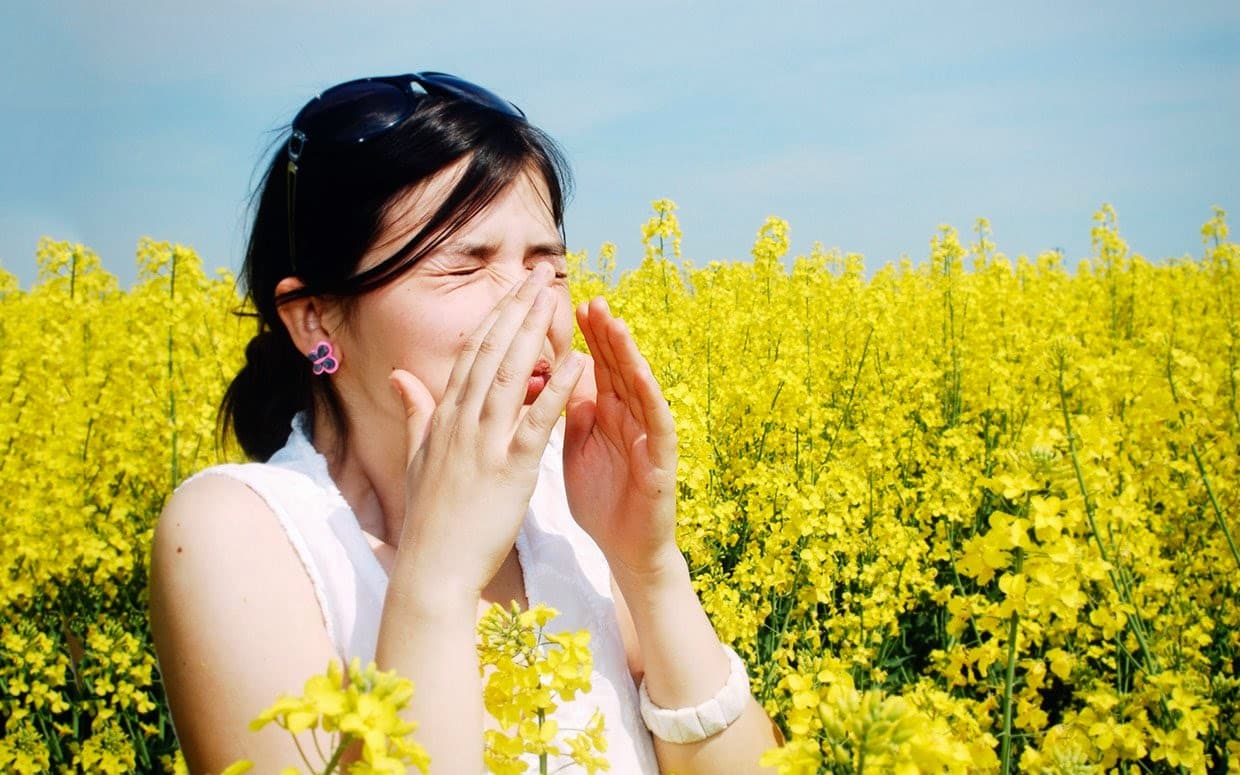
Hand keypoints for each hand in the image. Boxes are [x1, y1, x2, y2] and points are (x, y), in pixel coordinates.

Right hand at [388, 265, 585, 599]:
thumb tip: (400, 377)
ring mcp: (484, 444)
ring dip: (533, 333)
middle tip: (538, 274)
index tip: (513, 288)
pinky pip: (535, 422)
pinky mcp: (509, 470)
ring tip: (554, 298)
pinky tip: (576, 363)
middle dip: (515, 309)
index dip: (495, 317)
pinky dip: (555, 390)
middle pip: (491, 353)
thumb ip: (416, 412)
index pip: (472, 354)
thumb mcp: (418, 458)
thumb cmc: (430, 517)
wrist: (433, 568)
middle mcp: (462, 422)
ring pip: (510, 376)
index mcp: (445, 418)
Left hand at [564, 297, 681, 580]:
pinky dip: (649, 397)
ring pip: (639, 386)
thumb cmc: (602, 499)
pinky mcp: (661, 460)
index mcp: (605, 413)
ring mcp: (647, 435)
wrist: (624, 549)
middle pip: (617, 367)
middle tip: (591, 300)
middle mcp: (629, 417)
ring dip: (628, 354)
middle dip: (604, 334)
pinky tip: (640, 375)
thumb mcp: (576, 447)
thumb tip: (554, 375)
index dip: (583, 337)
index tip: (567, 306)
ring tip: (615, 324)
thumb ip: (570, 412)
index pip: (594, 365)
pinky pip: (657, 423)